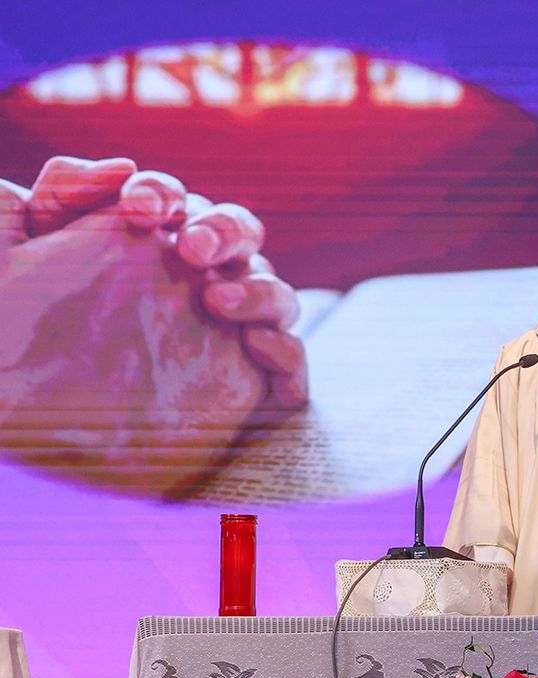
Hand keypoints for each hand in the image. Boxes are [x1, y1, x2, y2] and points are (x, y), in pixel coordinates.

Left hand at [0, 156, 307, 496]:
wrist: (30, 431)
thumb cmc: (17, 337)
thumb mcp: (13, 253)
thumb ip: (61, 193)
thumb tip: (121, 168)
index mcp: (155, 246)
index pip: (179, 203)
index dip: (164, 194)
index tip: (136, 208)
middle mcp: (202, 285)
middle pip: (242, 236)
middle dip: (224, 230)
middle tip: (192, 247)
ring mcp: (234, 337)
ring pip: (278, 296)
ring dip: (258, 290)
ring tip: (216, 302)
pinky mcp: (255, 391)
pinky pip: (293, 367)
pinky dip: (286, 353)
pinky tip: (255, 346)